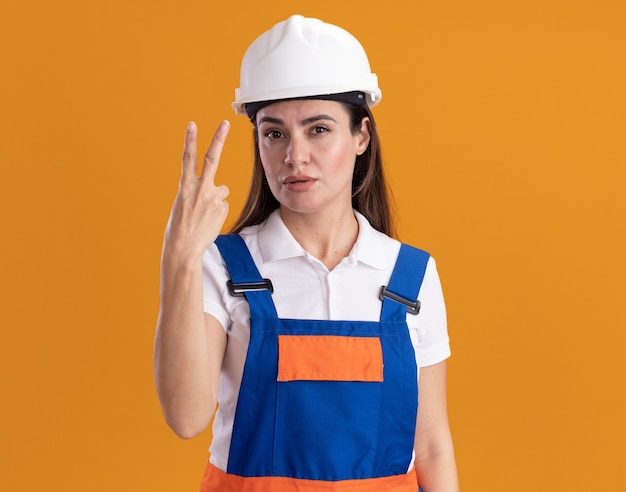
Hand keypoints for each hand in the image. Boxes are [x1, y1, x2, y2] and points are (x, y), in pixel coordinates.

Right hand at [163, 121, 230, 262]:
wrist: (183, 247)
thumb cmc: (180, 226)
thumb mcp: (184, 203)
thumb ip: (199, 191)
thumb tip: (221, 191)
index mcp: (184, 186)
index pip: (188, 158)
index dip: (190, 140)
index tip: (192, 124)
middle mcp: (199, 189)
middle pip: (211, 159)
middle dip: (218, 139)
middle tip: (225, 123)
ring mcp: (213, 198)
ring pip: (222, 190)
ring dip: (216, 199)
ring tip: (204, 214)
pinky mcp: (222, 208)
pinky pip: (223, 204)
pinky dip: (218, 211)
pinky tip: (209, 221)